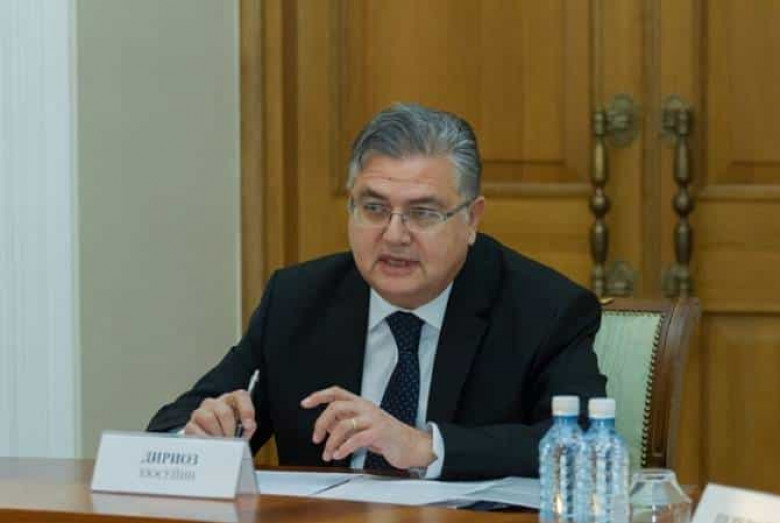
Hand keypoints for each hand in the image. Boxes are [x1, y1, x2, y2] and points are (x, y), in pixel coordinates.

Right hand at [184, 390, 255, 439]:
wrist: (209, 437)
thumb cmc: (228, 430)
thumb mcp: (242, 427)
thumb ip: (248, 427)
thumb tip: (247, 430)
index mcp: (231, 400)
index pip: (240, 396)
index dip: (246, 411)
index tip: (248, 426)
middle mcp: (215, 403)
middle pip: (224, 411)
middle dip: (230, 429)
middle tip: (232, 439)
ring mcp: (201, 412)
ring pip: (209, 418)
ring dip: (217, 434)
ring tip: (221, 443)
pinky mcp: (191, 424)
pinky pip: (195, 429)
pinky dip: (205, 439)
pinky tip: (210, 444)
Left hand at [300, 386, 434, 469]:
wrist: (411, 445)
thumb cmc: (387, 436)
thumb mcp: (364, 425)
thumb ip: (346, 422)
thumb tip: (326, 424)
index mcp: (361, 403)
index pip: (336, 392)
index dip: (319, 396)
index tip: (305, 403)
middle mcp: (366, 407)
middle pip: (336, 407)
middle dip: (321, 424)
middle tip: (316, 439)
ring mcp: (373, 419)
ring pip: (343, 425)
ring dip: (331, 442)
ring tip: (328, 454)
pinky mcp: (380, 432)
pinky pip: (356, 439)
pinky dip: (344, 448)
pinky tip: (339, 455)